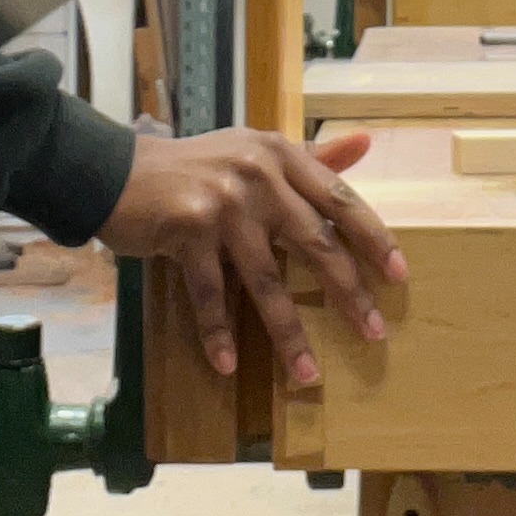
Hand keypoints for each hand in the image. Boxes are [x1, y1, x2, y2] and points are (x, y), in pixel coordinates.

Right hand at [97, 128, 402, 386]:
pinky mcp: (187, 230)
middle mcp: (258, 174)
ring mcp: (223, 203)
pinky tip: (228, 364)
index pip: (339, 198)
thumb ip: (311, 155)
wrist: (118, 171)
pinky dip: (218, 332)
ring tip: (307, 373)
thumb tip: (365, 142)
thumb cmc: (196, 167)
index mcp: (281, 154)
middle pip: (315, 242)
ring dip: (288, 333)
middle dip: (347, 293)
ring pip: (266, 280)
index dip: (372, 237)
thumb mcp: (255, 152)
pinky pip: (210, 294)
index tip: (398, 274)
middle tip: (372, 332)